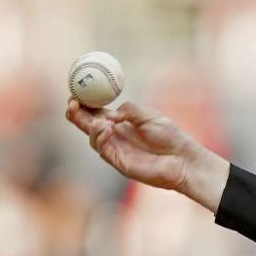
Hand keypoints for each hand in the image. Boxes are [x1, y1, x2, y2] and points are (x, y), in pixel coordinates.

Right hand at [65, 99, 228, 211]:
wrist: (183, 159)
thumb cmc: (170, 136)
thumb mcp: (150, 116)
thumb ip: (129, 110)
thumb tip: (111, 113)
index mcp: (120, 123)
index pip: (94, 112)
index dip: (83, 103)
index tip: (75, 92)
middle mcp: (114, 136)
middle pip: (86, 125)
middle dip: (75, 114)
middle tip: (71, 103)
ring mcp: (116, 150)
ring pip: (92, 138)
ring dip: (91, 127)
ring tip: (101, 121)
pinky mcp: (119, 163)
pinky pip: (103, 150)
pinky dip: (100, 138)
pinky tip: (105, 129)